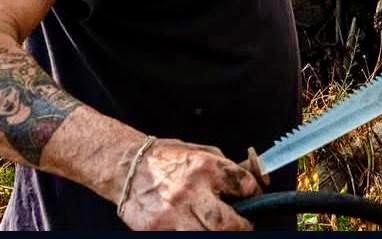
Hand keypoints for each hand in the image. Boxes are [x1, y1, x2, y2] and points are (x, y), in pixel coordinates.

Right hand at [118, 137, 261, 230]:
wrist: (127, 168)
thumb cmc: (167, 159)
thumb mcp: (200, 152)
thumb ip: (225, 167)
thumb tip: (253, 182)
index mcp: (204, 167)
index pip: (243, 185)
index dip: (254, 194)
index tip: (253, 198)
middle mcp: (189, 191)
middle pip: (228, 223)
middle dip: (243, 227)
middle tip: (245, 226)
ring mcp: (172, 214)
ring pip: (208, 236)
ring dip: (220, 234)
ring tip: (222, 229)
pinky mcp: (158, 230)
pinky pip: (184, 237)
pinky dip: (196, 233)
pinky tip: (196, 227)